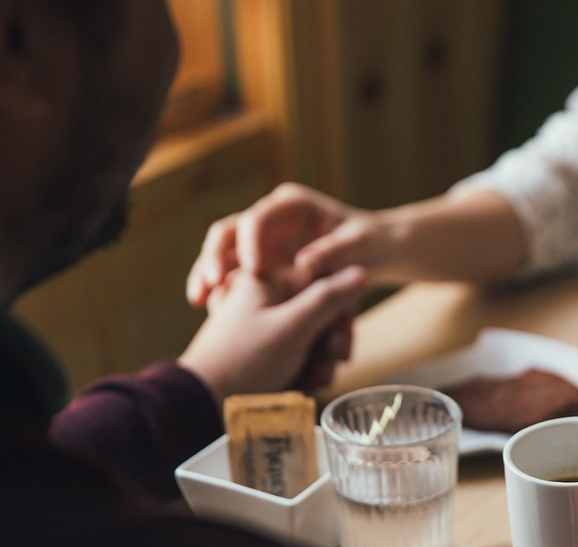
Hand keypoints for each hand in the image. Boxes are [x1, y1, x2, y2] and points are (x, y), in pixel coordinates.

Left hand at [179, 266, 366, 402]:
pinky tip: (302, 386)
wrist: (203, 402)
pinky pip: (297, 354)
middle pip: (320, 312)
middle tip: (330, 364)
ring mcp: (264, 325)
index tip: (339, 337)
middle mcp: (266, 298)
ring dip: (320, 361)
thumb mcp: (293, 326)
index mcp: (268, 280)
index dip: (339, 312)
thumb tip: (359, 271)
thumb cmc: (244, 361)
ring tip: (313, 381)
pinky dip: (304, 370)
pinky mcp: (263, 350)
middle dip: (330, 343)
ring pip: (312, 336)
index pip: (323, 283)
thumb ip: (328, 298)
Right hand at [186, 183, 391, 306]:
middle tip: (210, 283)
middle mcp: (271, 217)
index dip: (250, 242)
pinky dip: (219, 288)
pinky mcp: (261, 262)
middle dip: (215, 256)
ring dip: (208, 274)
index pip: (259, 217)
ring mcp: (263, 239)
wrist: (377, 252)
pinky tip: (208, 308)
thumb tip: (305, 262)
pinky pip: (232, 273)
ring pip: (223, 253)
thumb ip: (334, 251)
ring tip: (199, 300)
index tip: (252, 270)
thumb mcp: (360, 245)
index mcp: (292, 204)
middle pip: (229, 231)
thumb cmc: (372, 243)